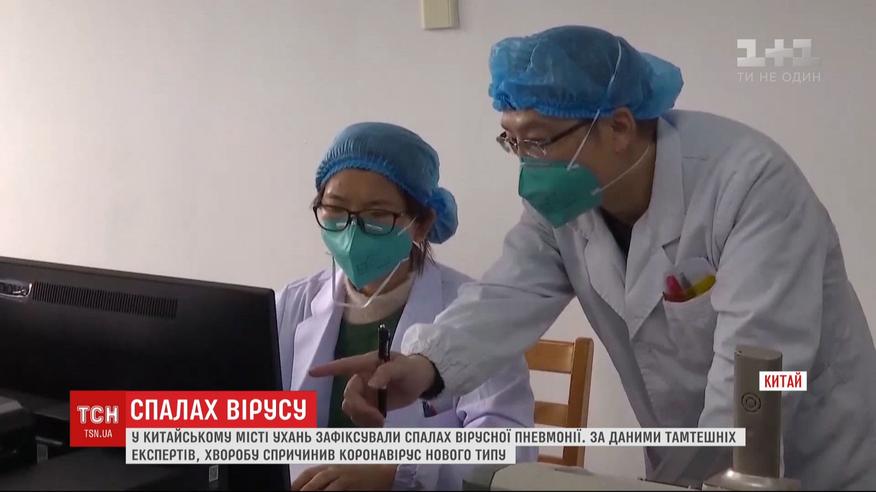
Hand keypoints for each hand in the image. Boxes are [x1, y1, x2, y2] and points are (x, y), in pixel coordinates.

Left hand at [291, 464, 397, 490]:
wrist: (385, 472)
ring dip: (311, 491)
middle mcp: (335, 469)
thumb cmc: (364, 472)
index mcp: (332, 465)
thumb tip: (316, 483)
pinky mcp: (350, 485)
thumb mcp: (345, 470)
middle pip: (313, 479)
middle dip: (301, 488)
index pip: (309, 472)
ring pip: (322, 485)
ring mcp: (343, 477)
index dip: (297, 482)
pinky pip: (335, 491)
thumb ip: (330, 475)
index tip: (290, 489)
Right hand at [309, 351, 435, 426]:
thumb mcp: (403, 367)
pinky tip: (379, 424)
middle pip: (349, 396)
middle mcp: (361, 379)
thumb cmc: (410, 368)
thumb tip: (371, 384)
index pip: (344, 365)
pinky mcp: (368, 406)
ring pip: (351, 409)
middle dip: (360, 409)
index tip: (312, 373)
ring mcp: (363, 394)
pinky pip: (359, 418)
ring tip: (381, 421)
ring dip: (363, 418)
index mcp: (367, 364)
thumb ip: (387, 372)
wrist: (419, 381)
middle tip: (378, 418)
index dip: (328, 369)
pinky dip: (367, 424)